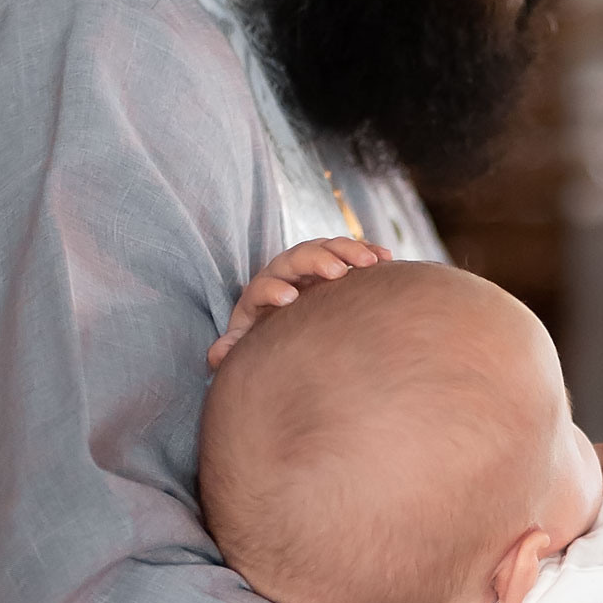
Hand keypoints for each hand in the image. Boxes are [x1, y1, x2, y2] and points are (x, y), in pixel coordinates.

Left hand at [207, 235, 390, 368]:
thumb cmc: (267, 340)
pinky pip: (349, 251)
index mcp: (260, 293)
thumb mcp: (249, 346)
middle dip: (316, 260)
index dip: (272, 290)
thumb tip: (216, 355)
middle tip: (337, 271)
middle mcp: (284, 272)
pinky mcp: (333, 264)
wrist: (286, 324)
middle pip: (296, 257)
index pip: (262, 285)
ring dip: (347, 250)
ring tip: (371, 262)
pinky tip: (386, 257)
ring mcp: (309, 265)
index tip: (289, 298)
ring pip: (325, 247)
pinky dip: (366, 251)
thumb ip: (234, 348)